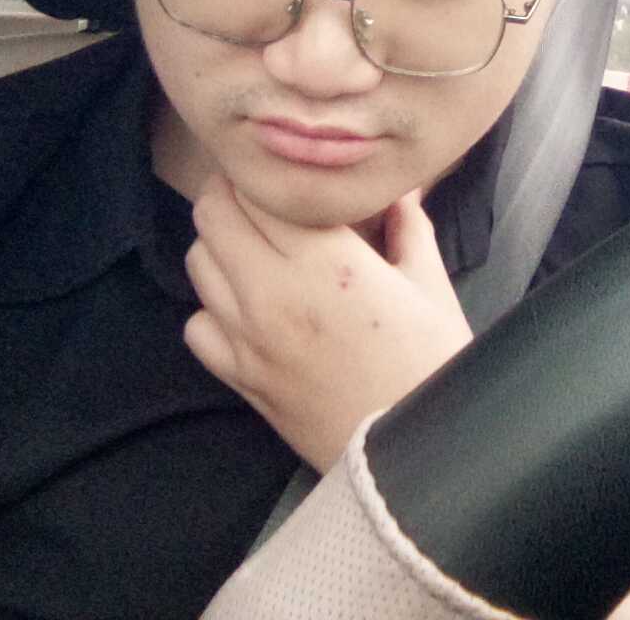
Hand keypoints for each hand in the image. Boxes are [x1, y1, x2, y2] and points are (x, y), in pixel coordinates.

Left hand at [182, 176, 473, 472]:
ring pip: (198, 262)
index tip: (281, 170)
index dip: (265, 171)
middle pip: (212, 214)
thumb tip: (399, 187)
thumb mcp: (430, 287)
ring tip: (257, 249)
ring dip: (222, 246)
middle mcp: (273, 292)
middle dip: (234, 196)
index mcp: (326, 261)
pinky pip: (197, 324)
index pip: (257, 188)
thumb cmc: (432, 365)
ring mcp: (248, 338)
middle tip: (265, 199)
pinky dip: (212, 308)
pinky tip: (246, 308)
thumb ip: (408, 226)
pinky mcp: (240, 377)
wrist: (413, 460)